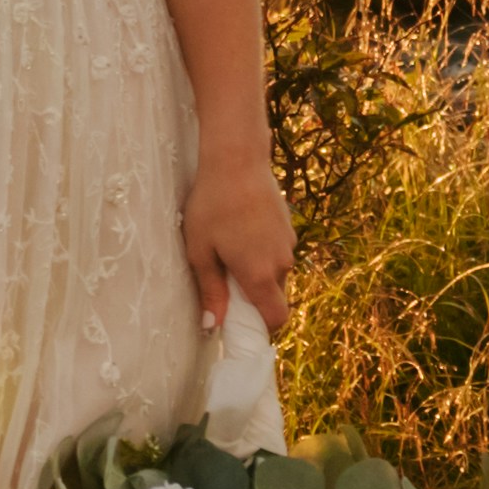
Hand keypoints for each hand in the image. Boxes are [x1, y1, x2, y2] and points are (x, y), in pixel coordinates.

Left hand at [182, 138, 298, 332]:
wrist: (237, 160)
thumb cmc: (212, 205)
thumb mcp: (201, 251)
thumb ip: (210, 291)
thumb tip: (213, 326)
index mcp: (260, 274)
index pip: (276, 318)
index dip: (261, 327)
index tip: (239, 322)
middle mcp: (282, 262)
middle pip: (274, 296)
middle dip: (253, 296)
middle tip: (223, 278)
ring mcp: (288, 243)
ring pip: (276, 272)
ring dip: (257, 272)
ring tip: (228, 247)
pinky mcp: (288, 227)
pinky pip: (277, 252)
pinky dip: (262, 252)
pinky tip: (240, 230)